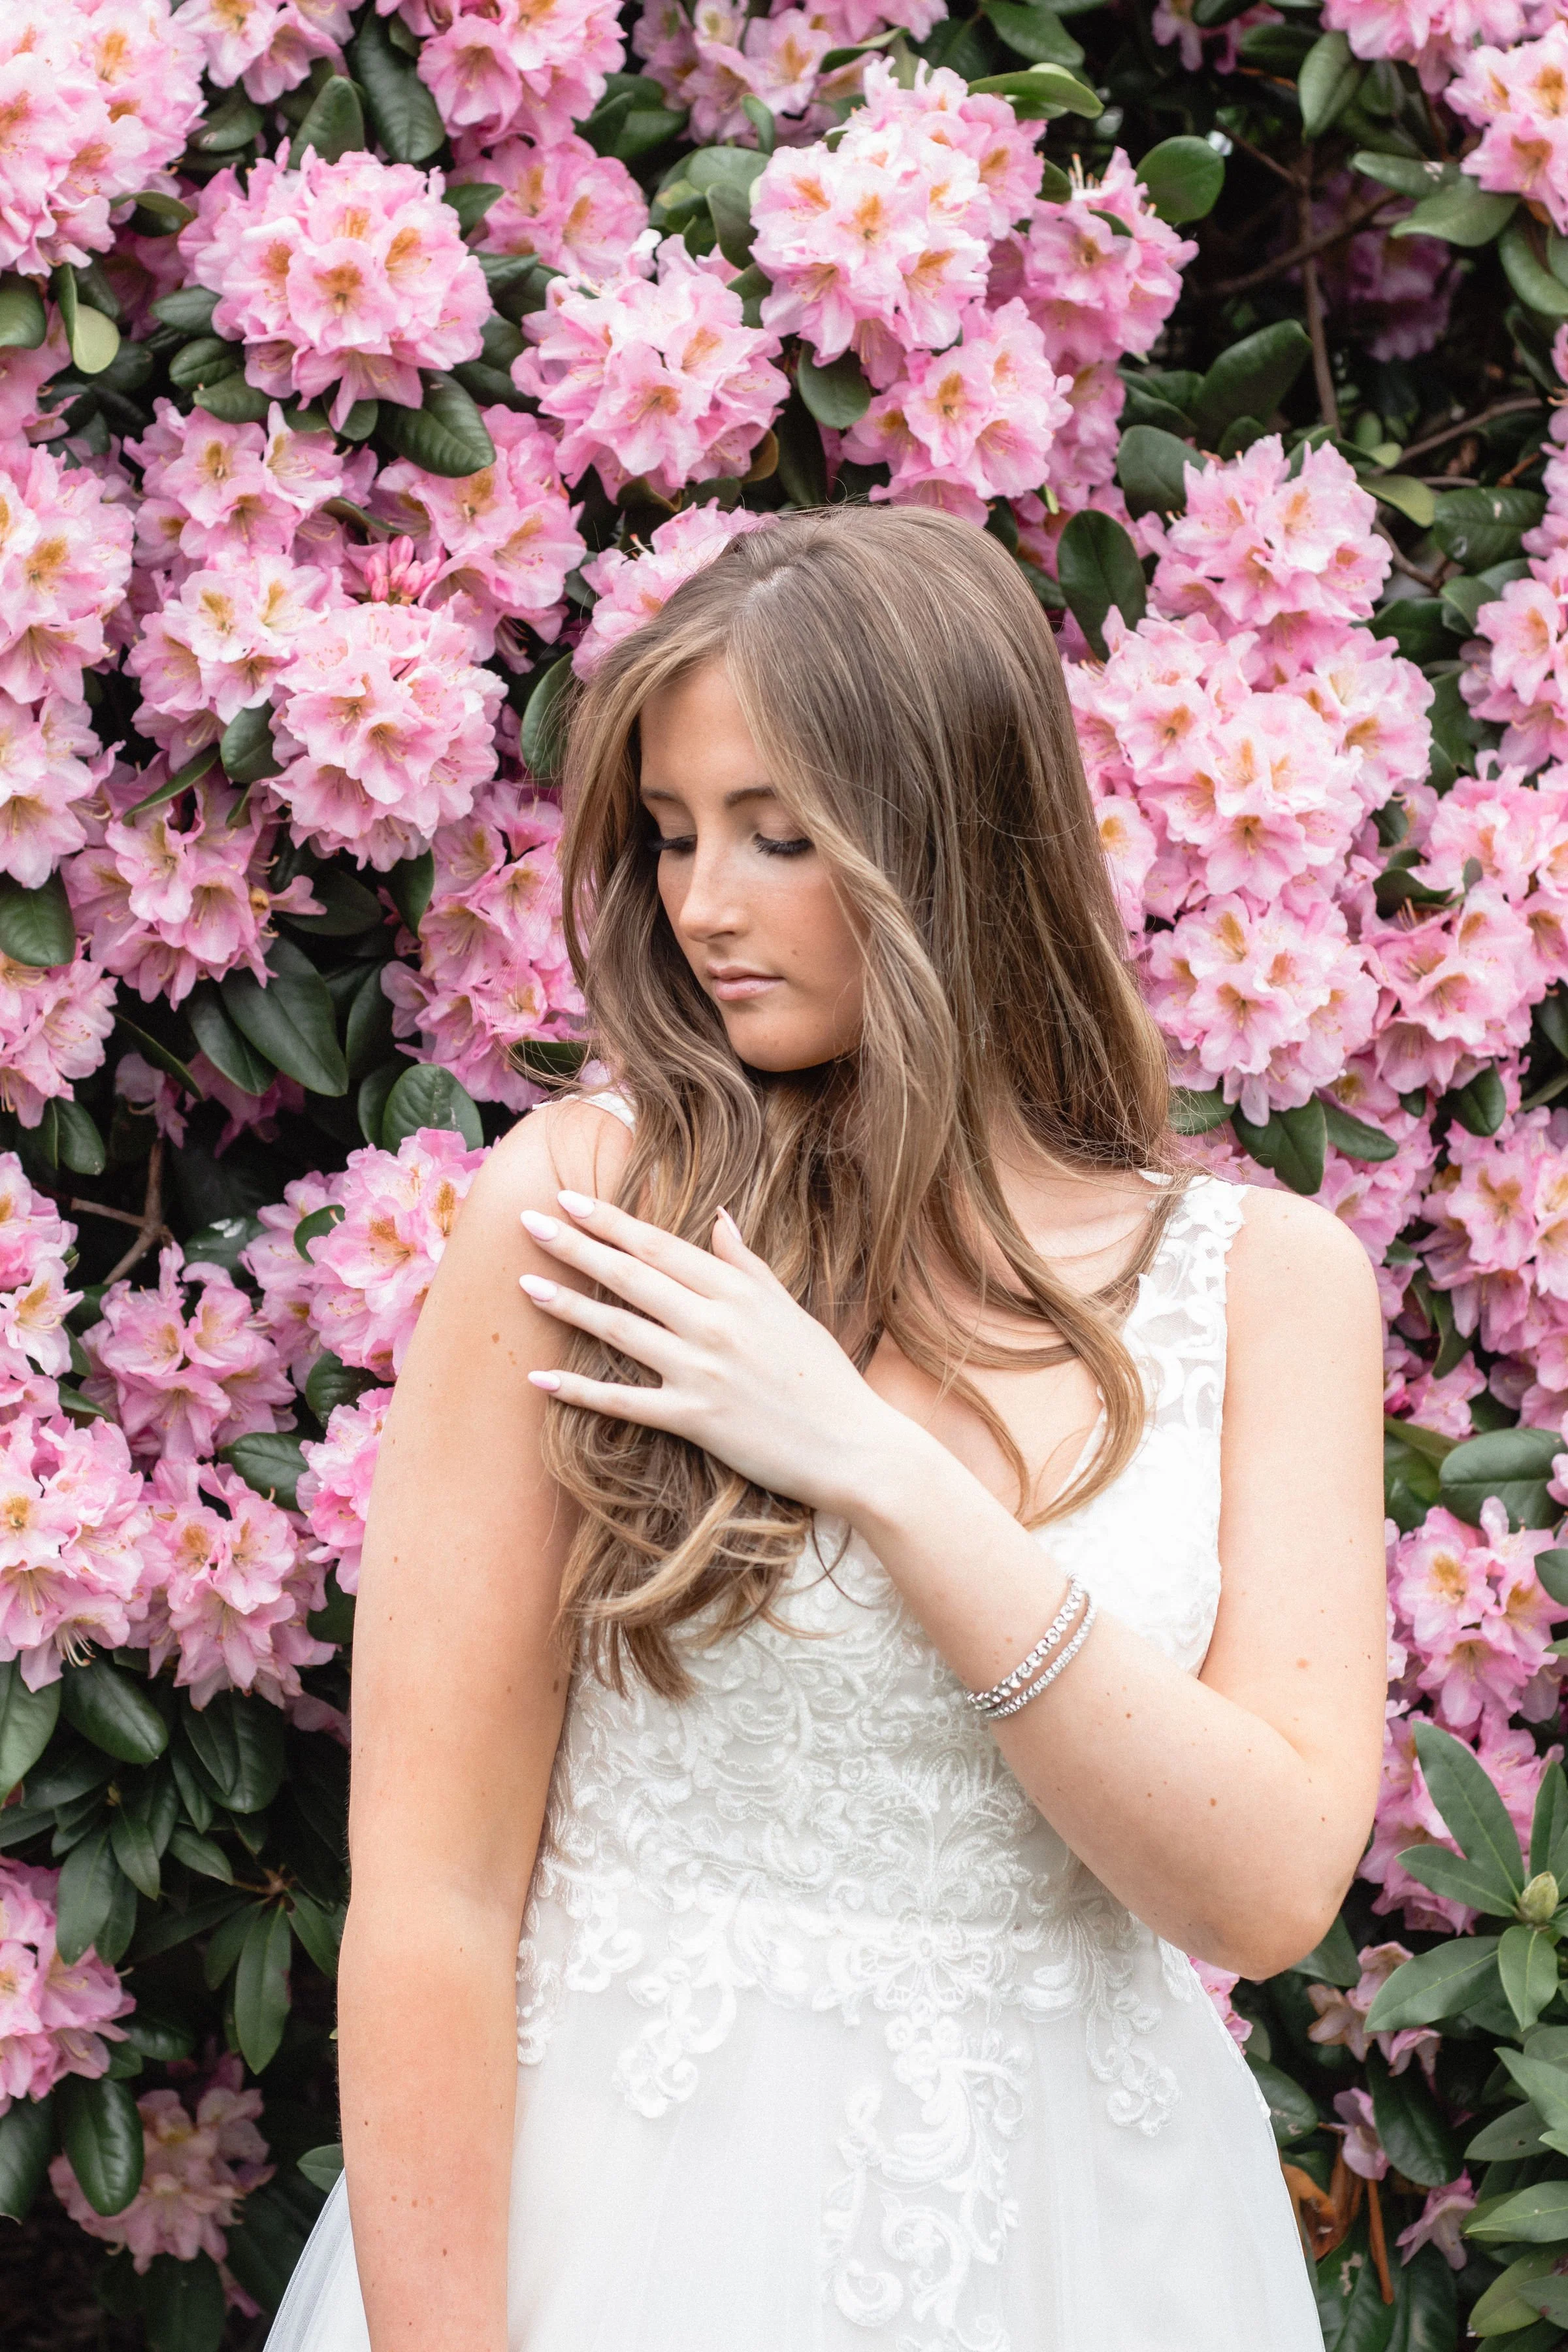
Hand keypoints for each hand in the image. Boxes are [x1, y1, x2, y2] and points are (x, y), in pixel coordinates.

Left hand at [518, 1190, 909, 1516]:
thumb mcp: (791, 1309)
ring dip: (569, 1304)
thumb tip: (719, 1219)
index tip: (570, 1198)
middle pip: (632, 1275)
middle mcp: (716, 1322)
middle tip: (528, 1221)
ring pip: (620, 1329)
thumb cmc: (826, 1377)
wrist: (856, 1447)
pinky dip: (580, 1390)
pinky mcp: (695, 1419)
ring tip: (525, 1284)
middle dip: (575, 1246)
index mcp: (739, 1290)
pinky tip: (541, 1377)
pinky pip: (625, 1401)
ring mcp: (703, 1370)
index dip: (611, 1221)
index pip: (661, 1245)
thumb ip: (748, 1265)